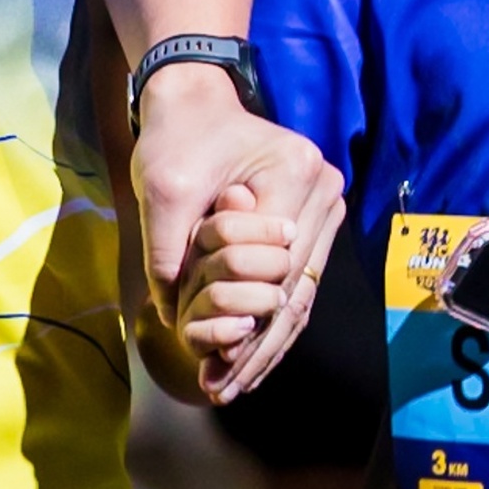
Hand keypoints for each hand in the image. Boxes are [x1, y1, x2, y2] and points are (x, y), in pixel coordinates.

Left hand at [133, 65, 341, 401]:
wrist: (196, 100)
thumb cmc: (179, 137)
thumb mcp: (162, 190)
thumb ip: (169, 252)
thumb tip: (176, 318)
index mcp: (295, 174)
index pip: (275, 265)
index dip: (247, 321)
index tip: (216, 362)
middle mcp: (325, 191)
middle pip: (294, 289)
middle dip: (259, 347)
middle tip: (224, 388)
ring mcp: (326, 207)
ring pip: (302, 295)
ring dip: (268, 345)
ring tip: (235, 385)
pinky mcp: (314, 221)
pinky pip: (298, 284)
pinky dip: (274, 324)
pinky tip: (251, 359)